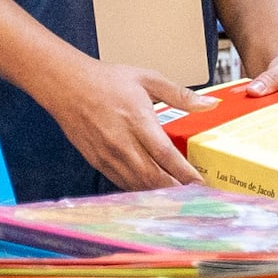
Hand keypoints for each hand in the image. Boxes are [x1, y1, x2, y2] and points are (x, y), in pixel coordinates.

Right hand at [46, 56, 201, 189]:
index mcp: (138, 120)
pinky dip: (139, 190)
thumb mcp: (148, 79)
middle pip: (153, 177)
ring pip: (137, 185)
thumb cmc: (106, 80)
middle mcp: (123, 142)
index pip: (166, 155)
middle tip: (194, 197)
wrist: (66, 86)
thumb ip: (181, 95)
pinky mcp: (98, 162)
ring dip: (158, 194)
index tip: (201, 184)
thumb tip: (210, 104)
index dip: (185, 174)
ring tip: (178, 199)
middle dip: (175, 191)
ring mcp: (108, 155)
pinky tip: (152, 191)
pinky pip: (122, 183)